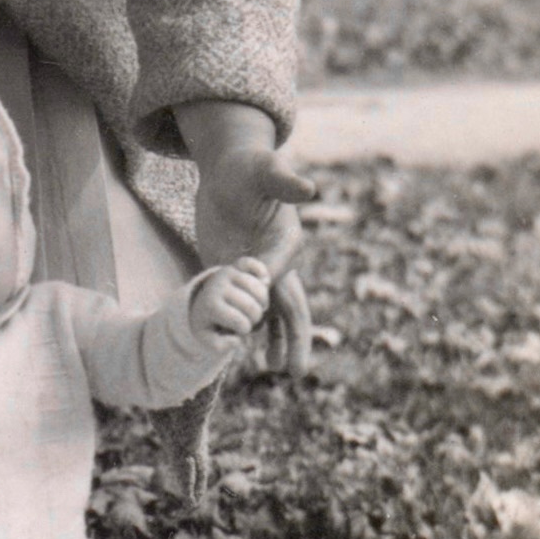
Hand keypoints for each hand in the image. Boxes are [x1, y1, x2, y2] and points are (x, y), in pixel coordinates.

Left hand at [182, 115, 316, 379]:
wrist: (230, 172)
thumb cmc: (248, 167)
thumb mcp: (264, 170)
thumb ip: (283, 181)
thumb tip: (309, 188)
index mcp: (288, 242)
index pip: (280, 275)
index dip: (264, 289)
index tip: (250, 297)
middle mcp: (278, 262)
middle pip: (291, 306)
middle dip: (295, 338)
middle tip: (296, 372)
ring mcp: (259, 271)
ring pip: (272, 313)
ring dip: (276, 340)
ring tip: (276, 367)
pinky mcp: (239, 273)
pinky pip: (245, 306)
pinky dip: (246, 326)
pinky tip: (239, 348)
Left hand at [189, 256, 271, 344]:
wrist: (202, 300)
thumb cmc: (210, 322)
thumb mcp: (208, 339)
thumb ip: (220, 346)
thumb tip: (236, 339)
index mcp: (210, 305)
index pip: (241, 323)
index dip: (245, 329)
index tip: (239, 328)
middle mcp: (218, 286)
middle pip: (252, 306)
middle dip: (255, 317)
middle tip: (250, 318)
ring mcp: (228, 272)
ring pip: (259, 288)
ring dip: (263, 301)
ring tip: (257, 305)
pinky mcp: (236, 264)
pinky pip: (254, 264)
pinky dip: (262, 273)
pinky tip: (264, 282)